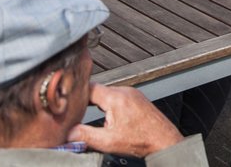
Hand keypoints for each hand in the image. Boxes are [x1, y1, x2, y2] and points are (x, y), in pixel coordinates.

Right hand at [67, 84, 183, 157]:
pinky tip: (108, 118)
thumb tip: (68, 133)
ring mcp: (133, 94)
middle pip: (97, 90)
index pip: (89, 88)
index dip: (75, 96)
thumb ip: (84, 135)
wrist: (163, 140)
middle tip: (74, 113)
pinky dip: (109, 106)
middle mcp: (125, 91)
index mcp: (116, 97)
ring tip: (90, 117)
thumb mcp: (107, 141)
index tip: (66, 104)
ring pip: (107, 94)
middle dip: (85, 102)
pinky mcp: (137, 99)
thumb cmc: (142, 140)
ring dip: (98, 104)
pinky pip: (117, 97)